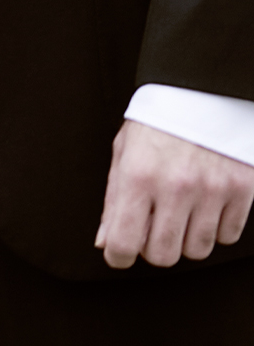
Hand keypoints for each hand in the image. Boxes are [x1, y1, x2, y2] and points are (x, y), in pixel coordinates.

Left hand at [95, 119, 253, 267]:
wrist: (199, 91)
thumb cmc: (155, 122)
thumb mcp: (124, 152)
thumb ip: (113, 199)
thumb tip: (105, 242)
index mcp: (137, 174)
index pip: (124, 241)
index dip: (118, 255)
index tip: (119, 252)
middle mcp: (174, 187)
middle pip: (163, 255)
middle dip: (153, 246)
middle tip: (152, 225)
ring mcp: (211, 191)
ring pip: (196, 251)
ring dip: (185, 238)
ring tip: (180, 210)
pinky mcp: (240, 192)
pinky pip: (227, 237)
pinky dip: (215, 228)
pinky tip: (206, 204)